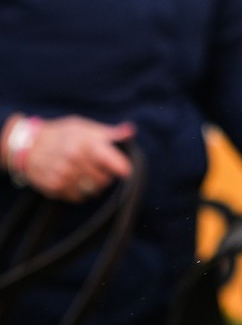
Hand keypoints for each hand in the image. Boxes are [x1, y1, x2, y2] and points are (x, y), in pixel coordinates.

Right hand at [17, 116, 134, 202]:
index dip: (123, 168)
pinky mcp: (55, 188)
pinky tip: (76, 180)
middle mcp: (75, 161)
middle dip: (107, 175)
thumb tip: (131, 131)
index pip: (113, 162)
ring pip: (93, 190)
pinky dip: (81, 192)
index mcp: (86, 143)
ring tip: (89, 174)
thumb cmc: (60, 134)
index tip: (126, 170)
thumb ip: (108, 133)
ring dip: (95, 184)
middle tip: (101, 168)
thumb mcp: (83, 127)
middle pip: (105, 179)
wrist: (27, 145)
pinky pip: (78, 197)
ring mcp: (64, 176)